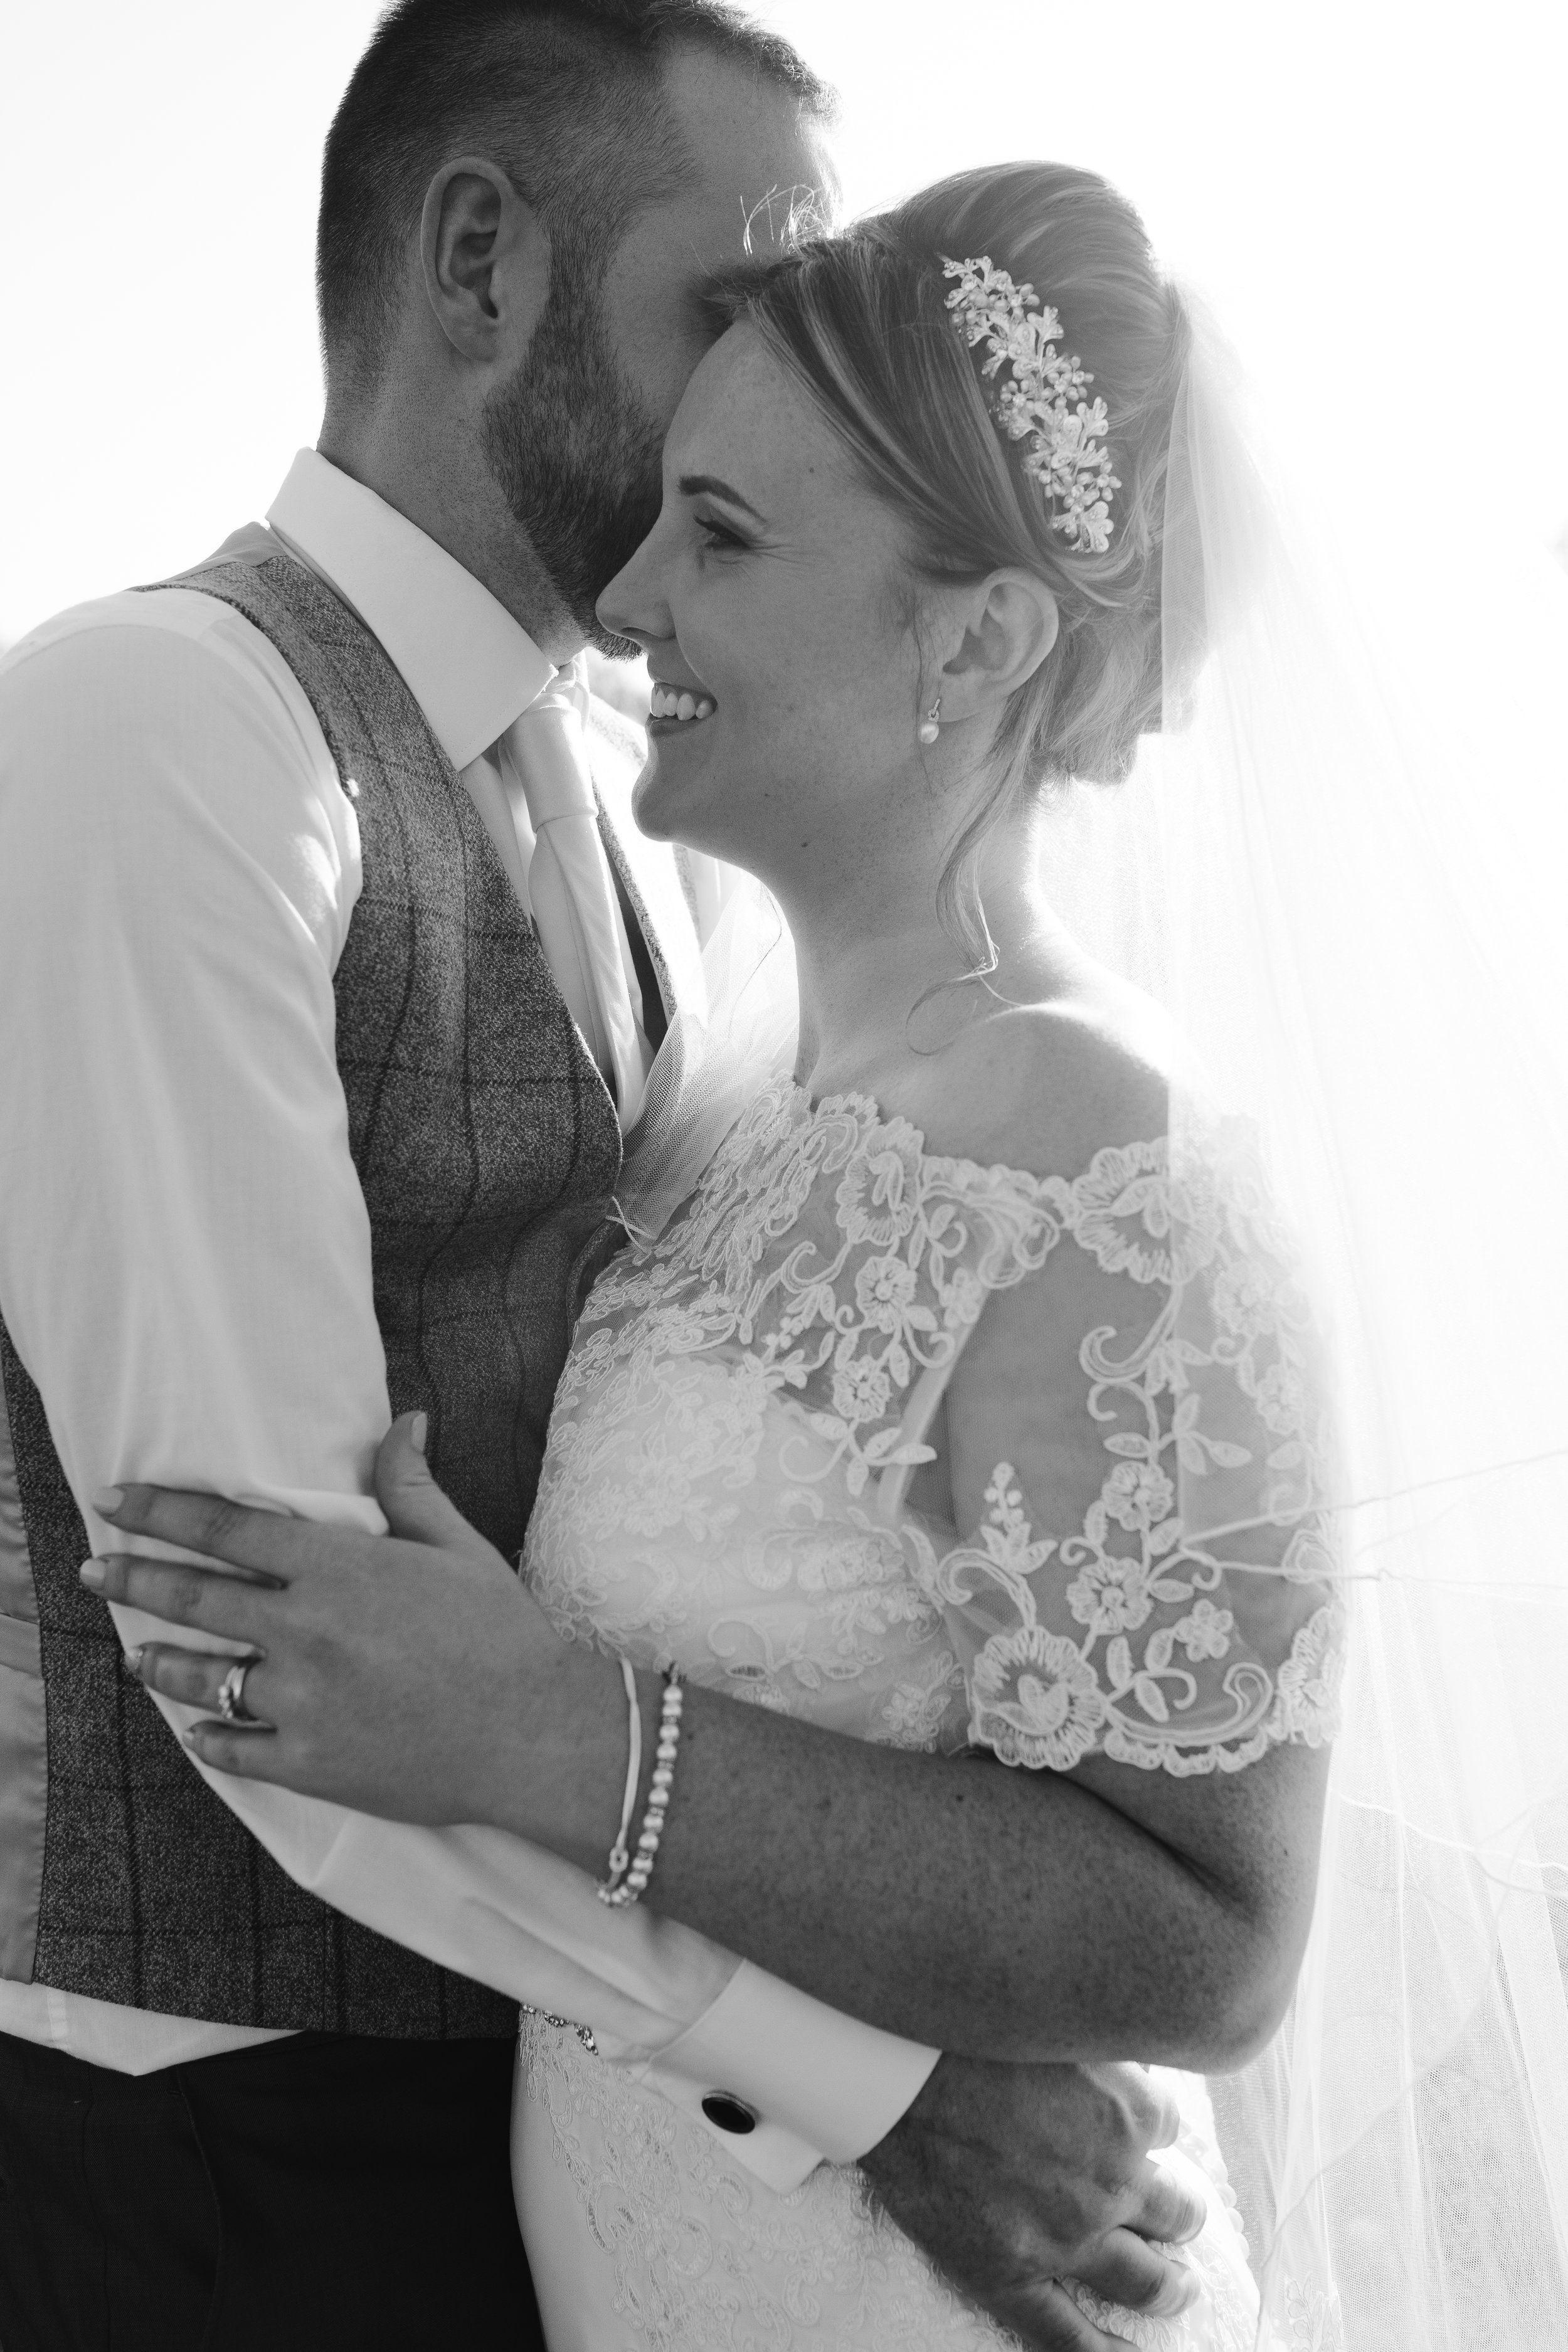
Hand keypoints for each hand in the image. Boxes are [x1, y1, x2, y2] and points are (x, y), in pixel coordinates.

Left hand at [81, 1417, 614, 1832]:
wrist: (534, 1733)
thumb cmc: (500, 1632)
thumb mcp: (456, 1547)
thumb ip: (411, 1485)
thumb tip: (404, 1421)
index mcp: (337, 1569)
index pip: (224, 1529)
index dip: (161, 1511)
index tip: (117, 1501)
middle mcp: (305, 1632)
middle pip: (193, 1598)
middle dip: (132, 1578)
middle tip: (94, 1570)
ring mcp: (300, 1703)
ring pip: (200, 1678)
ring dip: (159, 1662)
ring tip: (137, 1654)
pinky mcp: (308, 1764)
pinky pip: (232, 1750)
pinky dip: (207, 1736)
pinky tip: (197, 1729)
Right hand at [860, 2053, 1204, 2350]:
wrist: (897, 2075)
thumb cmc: (971, 2031)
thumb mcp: (1060, 2020)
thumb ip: (1105, 2048)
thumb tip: (1131, 2064)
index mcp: (1130, 2114)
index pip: (1168, 2126)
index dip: (1148, 2123)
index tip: (1134, 2120)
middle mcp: (1112, 2181)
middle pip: (1177, 2210)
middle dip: (1182, 2213)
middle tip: (1182, 2216)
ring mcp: (1067, 2238)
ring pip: (1146, 2279)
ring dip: (1171, 2286)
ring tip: (1181, 2288)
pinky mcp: (1013, 2276)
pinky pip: (1069, 2335)